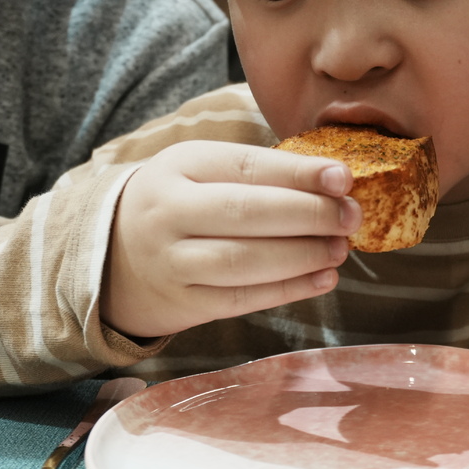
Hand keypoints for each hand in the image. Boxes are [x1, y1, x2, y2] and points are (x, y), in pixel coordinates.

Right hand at [100, 141, 361, 337]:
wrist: (117, 254)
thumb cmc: (184, 203)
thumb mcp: (204, 170)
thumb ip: (261, 173)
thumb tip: (335, 183)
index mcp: (180, 165)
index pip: (246, 166)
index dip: (298, 173)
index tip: (343, 177)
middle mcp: (169, 212)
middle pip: (246, 213)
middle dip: (309, 215)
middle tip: (351, 216)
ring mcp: (171, 261)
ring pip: (243, 261)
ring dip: (302, 256)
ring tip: (341, 248)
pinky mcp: (183, 303)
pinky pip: (241, 299)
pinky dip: (288, 290)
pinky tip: (322, 278)